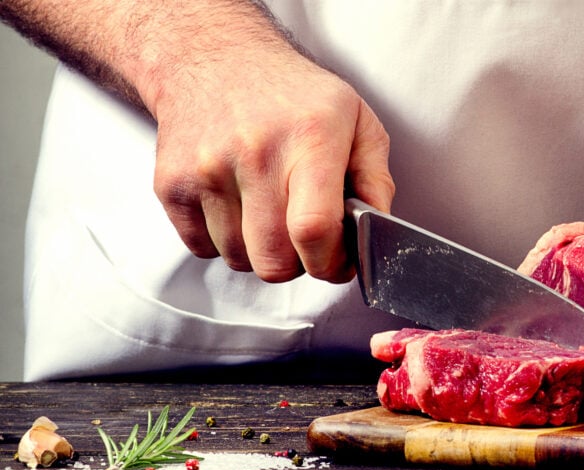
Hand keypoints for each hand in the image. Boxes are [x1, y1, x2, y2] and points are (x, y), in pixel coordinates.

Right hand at [150, 46, 393, 282]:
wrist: (214, 56)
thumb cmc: (292, 93)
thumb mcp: (356, 120)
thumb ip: (376, 180)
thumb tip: (377, 230)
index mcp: (309, 138)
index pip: (313, 228)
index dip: (330, 262)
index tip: (338, 262)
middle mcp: (255, 152)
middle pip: (274, 259)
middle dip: (298, 265)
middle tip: (306, 241)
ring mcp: (206, 169)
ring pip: (239, 260)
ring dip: (260, 252)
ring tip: (271, 214)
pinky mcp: (171, 183)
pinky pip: (203, 248)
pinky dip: (225, 242)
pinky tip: (240, 208)